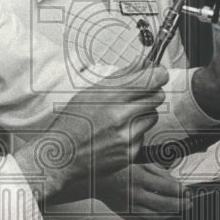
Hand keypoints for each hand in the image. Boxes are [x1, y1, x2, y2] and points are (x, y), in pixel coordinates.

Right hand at [14, 65, 168, 204]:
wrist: (60, 156)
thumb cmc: (72, 122)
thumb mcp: (90, 92)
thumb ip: (120, 77)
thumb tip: (142, 63)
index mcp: (110, 96)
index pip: (151, 80)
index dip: (159, 74)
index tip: (158, 73)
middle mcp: (121, 116)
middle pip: (157, 97)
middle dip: (151, 93)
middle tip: (138, 95)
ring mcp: (127, 136)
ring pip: (152, 117)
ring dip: (143, 114)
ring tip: (122, 118)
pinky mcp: (130, 153)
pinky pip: (143, 136)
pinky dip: (135, 133)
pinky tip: (116, 135)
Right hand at [97, 162, 190, 219]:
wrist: (99, 181)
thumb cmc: (119, 170)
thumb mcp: (140, 164)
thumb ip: (159, 172)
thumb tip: (175, 183)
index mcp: (139, 177)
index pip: (167, 187)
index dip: (181, 190)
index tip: (188, 191)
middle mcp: (135, 194)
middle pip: (166, 204)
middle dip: (182, 204)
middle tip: (189, 202)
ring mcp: (131, 207)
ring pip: (157, 217)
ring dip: (171, 214)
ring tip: (177, 209)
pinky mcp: (127, 216)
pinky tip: (161, 214)